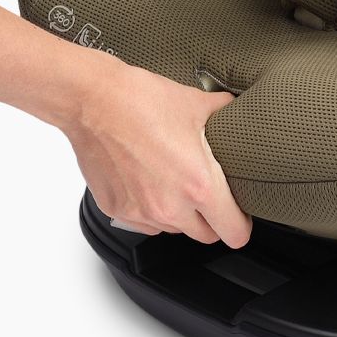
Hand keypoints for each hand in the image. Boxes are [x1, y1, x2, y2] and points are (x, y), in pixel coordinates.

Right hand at [65, 65, 251, 245]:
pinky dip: (151, 209)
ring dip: (180, 214)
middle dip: (212, 219)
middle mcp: (170, 207)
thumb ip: (224, 115)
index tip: (240, 215)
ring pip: (173, 229)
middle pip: (206, 235)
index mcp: (199, 185)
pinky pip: (144, 222)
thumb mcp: (197, 104)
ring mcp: (141, 213)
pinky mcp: (116, 210)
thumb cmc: (142, 101)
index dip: (242, 225)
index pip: (233, 232)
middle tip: (209, 194)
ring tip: (174, 180)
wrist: (94, 100)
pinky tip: (149, 180)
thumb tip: (236, 113)